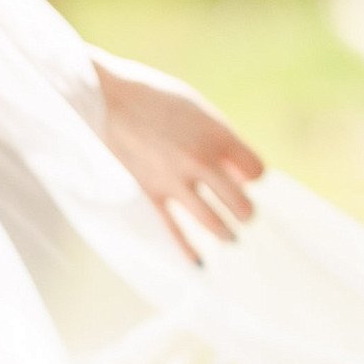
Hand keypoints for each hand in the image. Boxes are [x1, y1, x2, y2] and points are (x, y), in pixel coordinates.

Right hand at [91, 53, 264, 266]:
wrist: (106, 99)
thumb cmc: (155, 100)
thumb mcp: (198, 110)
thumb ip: (222, 142)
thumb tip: (243, 177)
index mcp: (217, 135)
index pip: (256, 171)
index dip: (254, 177)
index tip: (244, 178)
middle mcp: (200, 161)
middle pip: (240, 202)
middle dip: (246, 212)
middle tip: (244, 216)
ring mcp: (174, 181)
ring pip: (213, 221)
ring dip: (226, 233)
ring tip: (230, 237)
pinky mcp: (149, 193)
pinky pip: (173, 229)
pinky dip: (187, 250)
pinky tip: (199, 263)